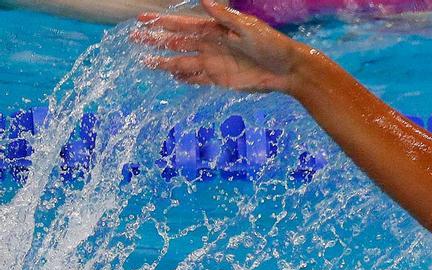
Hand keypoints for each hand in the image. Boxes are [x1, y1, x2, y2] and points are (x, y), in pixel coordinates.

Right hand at [132, 0, 303, 93]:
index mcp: (215, 29)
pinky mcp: (220, 79)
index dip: (162, 22)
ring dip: (165, 62)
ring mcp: (214, 63)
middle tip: (133, 39)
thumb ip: (225, 17)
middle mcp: (211, 45)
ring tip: (145, 62)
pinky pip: (197, 78)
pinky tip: (171, 76)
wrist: (287, 70)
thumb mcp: (249, 28)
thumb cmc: (271, 44)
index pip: (183, 24)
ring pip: (183, 62)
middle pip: (177, 42)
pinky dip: (185, 78)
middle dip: (156, 40)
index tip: (142, 20)